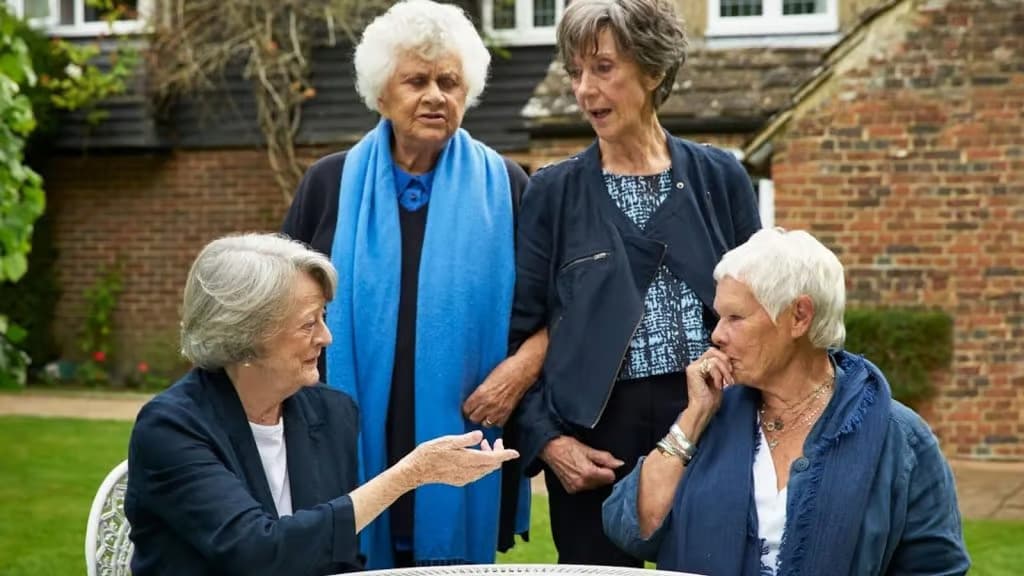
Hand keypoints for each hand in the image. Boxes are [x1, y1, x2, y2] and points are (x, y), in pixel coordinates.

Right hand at [403, 431, 518, 487]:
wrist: (416, 471)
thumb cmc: (430, 453)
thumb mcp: (448, 441)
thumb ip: (466, 439)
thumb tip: (481, 436)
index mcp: (468, 460)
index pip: (494, 459)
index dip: (505, 455)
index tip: (515, 452)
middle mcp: (469, 472)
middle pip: (492, 465)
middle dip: (498, 453)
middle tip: (496, 440)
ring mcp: (464, 478)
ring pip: (485, 469)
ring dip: (488, 458)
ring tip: (483, 444)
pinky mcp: (459, 481)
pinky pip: (477, 473)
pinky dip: (481, 463)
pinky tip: (474, 454)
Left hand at [463, 329, 546, 426]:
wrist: (523, 371)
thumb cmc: (505, 369)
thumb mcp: (487, 378)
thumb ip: (480, 391)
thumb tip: (473, 399)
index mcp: (481, 393)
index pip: (467, 408)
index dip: (467, 407)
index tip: (468, 406)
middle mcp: (489, 404)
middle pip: (474, 418)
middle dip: (474, 414)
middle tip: (476, 410)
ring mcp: (499, 410)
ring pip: (485, 424)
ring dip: (484, 419)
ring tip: (485, 413)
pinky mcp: (508, 412)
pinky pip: (498, 424)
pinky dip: (495, 421)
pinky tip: (495, 414)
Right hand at [540, 435, 623, 493]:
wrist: (549, 449)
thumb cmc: (567, 446)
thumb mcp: (588, 449)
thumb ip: (606, 459)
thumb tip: (620, 464)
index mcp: (589, 474)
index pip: (610, 477)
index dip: (608, 468)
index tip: (601, 461)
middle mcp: (582, 484)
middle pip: (603, 483)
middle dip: (601, 473)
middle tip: (590, 461)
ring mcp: (575, 488)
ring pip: (594, 486)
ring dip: (593, 477)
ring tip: (583, 465)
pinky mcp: (570, 490)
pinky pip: (585, 487)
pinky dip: (585, 481)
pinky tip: (578, 471)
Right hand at [684, 348, 731, 422]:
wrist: (704, 410)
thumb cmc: (711, 399)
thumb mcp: (720, 379)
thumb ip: (720, 368)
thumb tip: (728, 359)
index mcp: (701, 365)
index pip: (714, 352)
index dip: (725, 359)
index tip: (731, 373)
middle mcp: (695, 364)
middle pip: (713, 351)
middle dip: (725, 362)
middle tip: (730, 376)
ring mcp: (693, 366)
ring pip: (714, 358)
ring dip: (724, 371)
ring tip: (726, 382)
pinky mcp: (693, 370)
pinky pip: (711, 365)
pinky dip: (718, 375)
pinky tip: (718, 385)